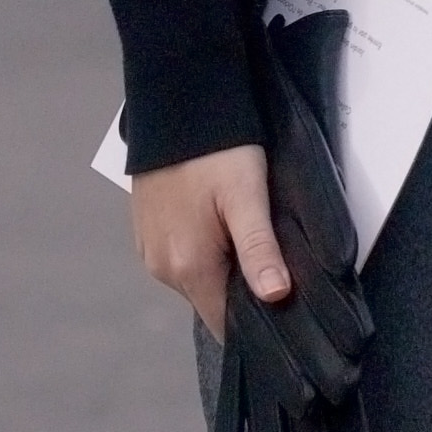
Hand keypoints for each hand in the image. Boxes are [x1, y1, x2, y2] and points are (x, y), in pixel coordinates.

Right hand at [130, 142, 288, 340]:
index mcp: (188, 266)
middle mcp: (162, 267)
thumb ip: (259, 250)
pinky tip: (221, 225)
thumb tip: (276, 297)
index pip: (225, 324)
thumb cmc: (215, 150)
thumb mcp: (247, 198)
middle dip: (243, 293)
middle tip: (276, 264)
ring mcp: (150, 251)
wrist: (174, 107)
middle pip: (212, 302)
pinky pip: (182, 260)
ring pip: (198, 281)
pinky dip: (203, 253)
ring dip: (224, 270)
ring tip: (249, 238)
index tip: (284, 312)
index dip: (256, 323)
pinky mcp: (146, 234)